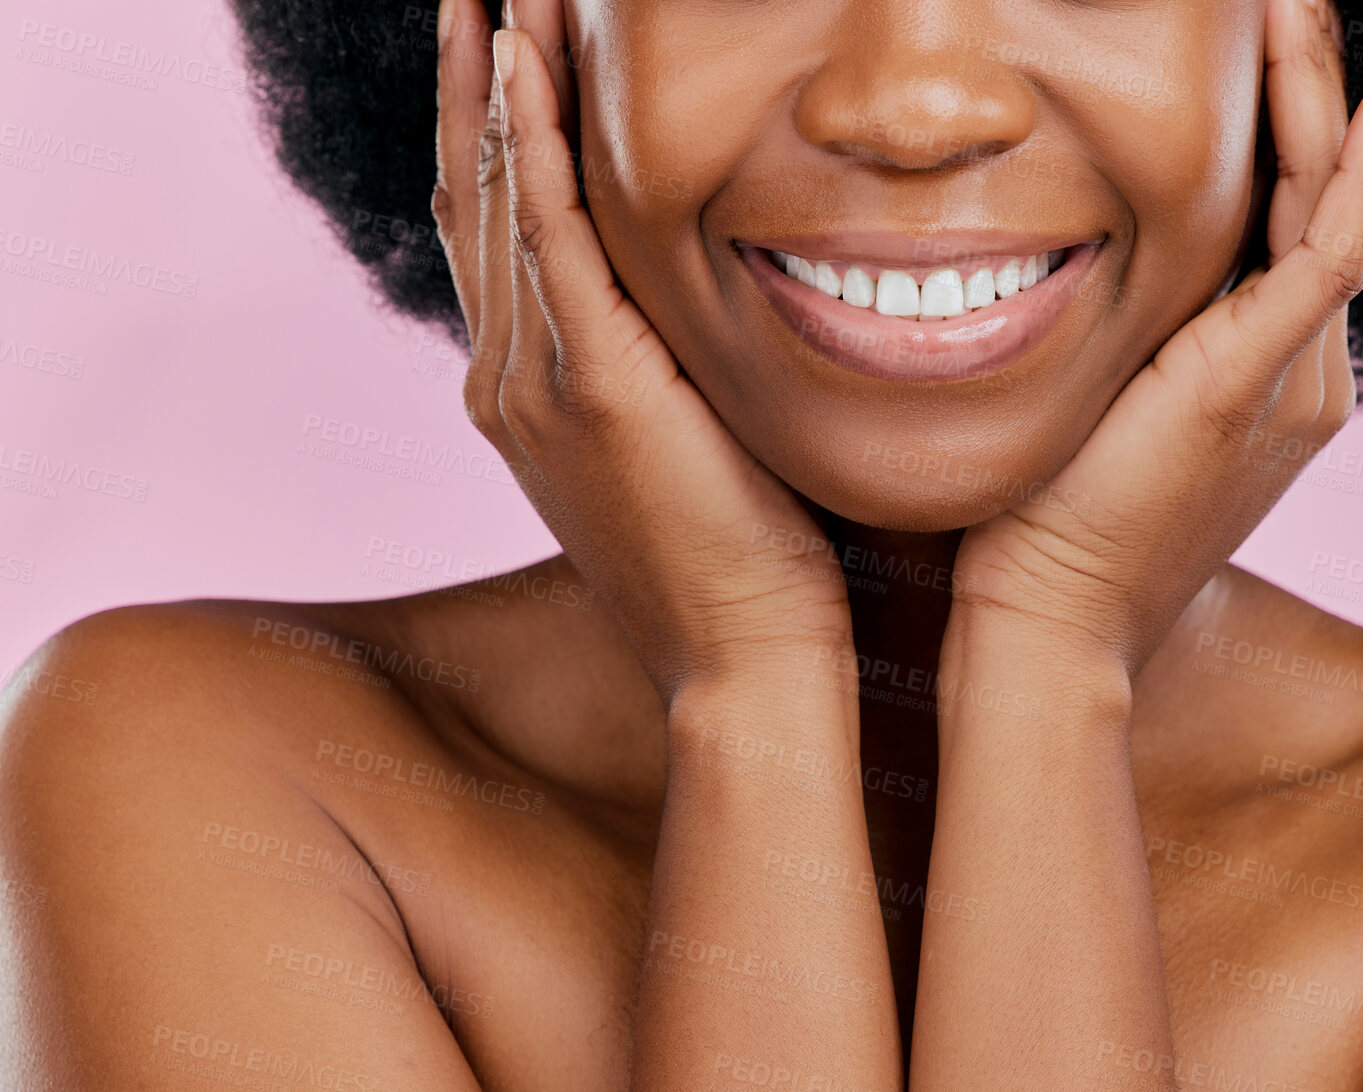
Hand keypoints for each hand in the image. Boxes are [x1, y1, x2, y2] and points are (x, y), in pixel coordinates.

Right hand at [429, 0, 853, 701]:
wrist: (745, 662)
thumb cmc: (746, 561)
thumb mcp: (693, 438)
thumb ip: (674, 360)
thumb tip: (711, 293)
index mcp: (533, 387)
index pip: (499, 227)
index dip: (494, 128)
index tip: (506, 42)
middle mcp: (511, 374)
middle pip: (475, 192)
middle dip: (477, 80)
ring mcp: (535, 381)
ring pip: (496, 195)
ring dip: (496, 80)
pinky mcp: (588, 387)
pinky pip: (544, 236)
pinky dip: (528, 143)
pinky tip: (522, 60)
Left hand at [946, 0, 1362, 677]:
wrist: (1050, 623)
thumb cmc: (1046, 526)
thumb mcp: (1094, 414)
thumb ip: (1120, 348)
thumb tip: (1058, 277)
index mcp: (1262, 380)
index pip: (1290, 228)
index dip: (1286, 134)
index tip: (1255, 52)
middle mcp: (1299, 377)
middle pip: (1324, 204)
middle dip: (1311, 96)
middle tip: (1292, 1)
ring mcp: (1294, 383)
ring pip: (1333, 212)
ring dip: (1323, 102)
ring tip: (1305, 7)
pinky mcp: (1264, 385)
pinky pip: (1330, 256)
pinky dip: (1355, 175)